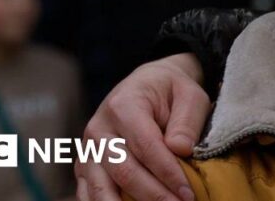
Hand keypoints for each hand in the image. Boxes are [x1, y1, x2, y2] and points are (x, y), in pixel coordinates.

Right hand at [75, 54, 210, 200]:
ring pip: (102, 189)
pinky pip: (88, 194)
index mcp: (123, 105)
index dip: (168, 173)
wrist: (147, 85)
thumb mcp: (189, 95)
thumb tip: (180, 150)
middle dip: (154, 196)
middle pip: (125, 172)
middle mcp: (99, 128)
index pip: (146, 146)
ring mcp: (88, 149)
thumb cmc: (171, 91)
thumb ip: (187, 121)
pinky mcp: (85, 166)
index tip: (188, 193)